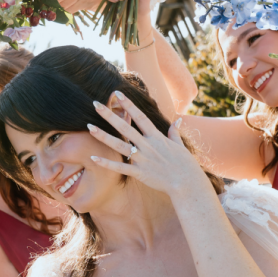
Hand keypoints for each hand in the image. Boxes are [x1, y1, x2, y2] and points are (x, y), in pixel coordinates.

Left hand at [88, 92, 208, 198]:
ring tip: (90, 127)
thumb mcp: (180, 145)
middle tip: (95, 104)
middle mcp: (147, 145)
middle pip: (125, 127)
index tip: (117, 93)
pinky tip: (93, 158)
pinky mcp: (139, 173)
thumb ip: (175, 132)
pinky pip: (120, 167)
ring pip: (119, 145)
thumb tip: (177, 121)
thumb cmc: (185, 165)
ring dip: (103, 136)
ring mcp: (142, 159)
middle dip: (109, 115)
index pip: (140, 117)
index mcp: (156, 137)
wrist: (188, 183)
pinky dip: (107, 163)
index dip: (128, 104)